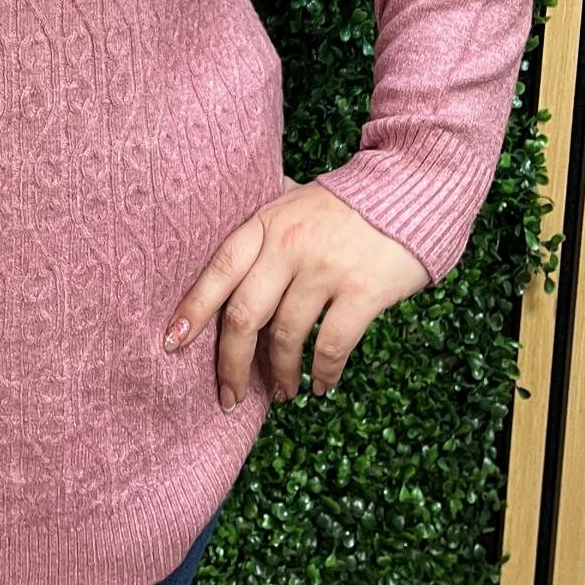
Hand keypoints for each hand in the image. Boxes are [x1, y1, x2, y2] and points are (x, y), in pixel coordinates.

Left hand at [163, 180, 430, 406]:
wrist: (412, 187)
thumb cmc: (348, 202)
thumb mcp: (294, 202)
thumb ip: (265, 227)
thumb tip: (230, 258)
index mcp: (265, 223)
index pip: (218, 270)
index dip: (192, 309)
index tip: (171, 343)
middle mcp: (288, 245)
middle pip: (244, 314)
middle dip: (230, 364)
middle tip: (229, 397)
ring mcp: (325, 268)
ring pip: (286, 336)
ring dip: (279, 374)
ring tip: (280, 393)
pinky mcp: (363, 289)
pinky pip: (332, 344)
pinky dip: (323, 373)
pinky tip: (321, 386)